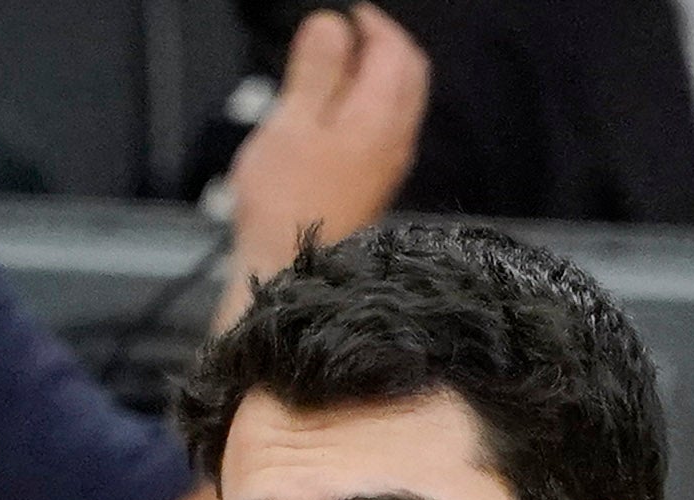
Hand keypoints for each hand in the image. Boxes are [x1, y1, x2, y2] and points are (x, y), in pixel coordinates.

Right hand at [220, 5, 430, 323]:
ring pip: (400, 106)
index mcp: (379, 115)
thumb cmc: (284, 204)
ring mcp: (389, 169)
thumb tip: (333, 24)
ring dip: (378, 79)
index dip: (373, 24)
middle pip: (409, 76)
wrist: (290, 279)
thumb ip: (316, 70)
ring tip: (338, 74)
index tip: (346, 16)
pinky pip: (387, 135)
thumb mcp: (291, 124)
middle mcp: (396, 140)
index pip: (395, 50)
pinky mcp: (374, 191)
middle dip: (384, 47)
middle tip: (349, 38)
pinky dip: (370, 111)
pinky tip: (337, 121)